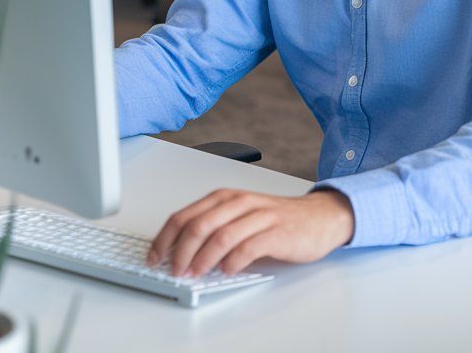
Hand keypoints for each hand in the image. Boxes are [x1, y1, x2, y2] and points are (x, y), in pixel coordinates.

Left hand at [147, 188, 353, 277]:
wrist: (318, 217)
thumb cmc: (275, 220)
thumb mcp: (239, 217)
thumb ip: (213, 229)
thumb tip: (178, 254)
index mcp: (225, 197)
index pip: (185, 215)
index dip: (165, 238)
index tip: (153, 257)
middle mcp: (240, 202)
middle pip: (200, 225)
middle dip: (180, 251)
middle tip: (173, 270)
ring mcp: (259, 216)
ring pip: (222, 235)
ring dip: (203, 258)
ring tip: (194, 274)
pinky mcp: (277, 232)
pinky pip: (249, 246)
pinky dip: (234, 261)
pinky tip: (226, 271)